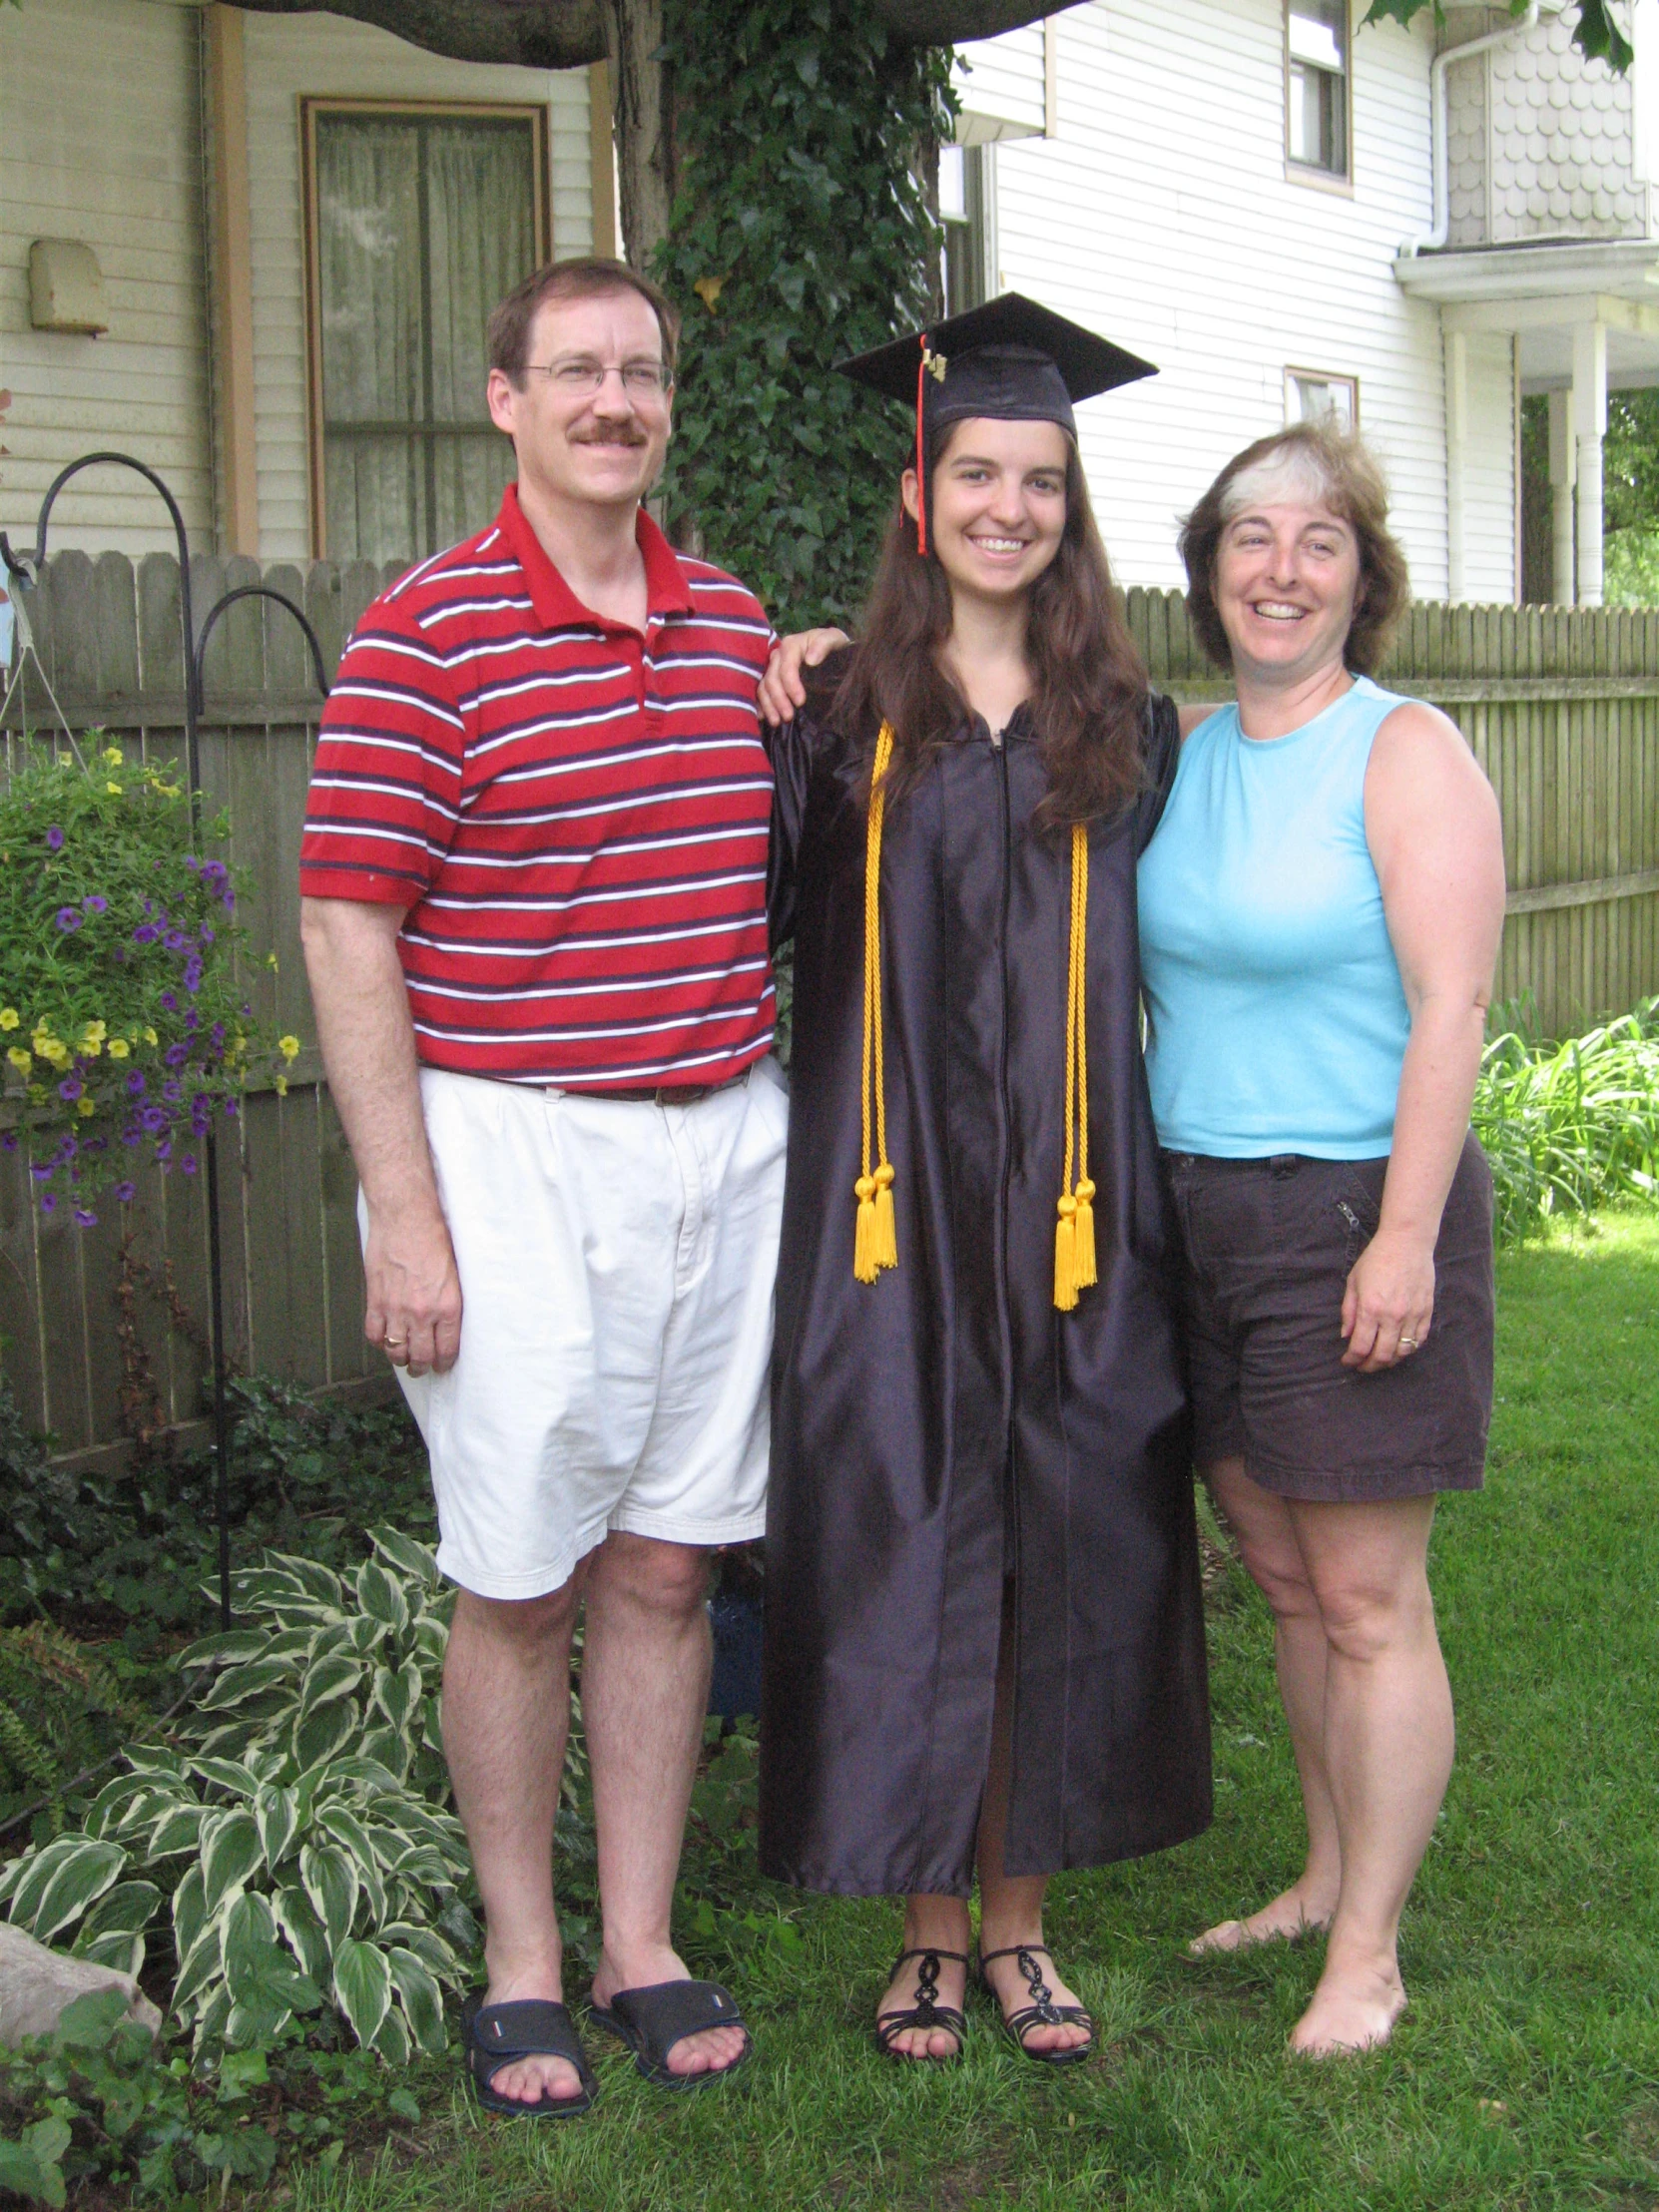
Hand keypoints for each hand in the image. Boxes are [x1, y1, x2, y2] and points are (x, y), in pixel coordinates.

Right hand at [364, 1203, 462, 1376]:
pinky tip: (384, 1339)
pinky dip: (378, 1342)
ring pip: (395, 1350)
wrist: (406, 1217)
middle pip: (420, 1356)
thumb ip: (450, 1301)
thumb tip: (447, 1323)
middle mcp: (422, 1313)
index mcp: (447, 1306)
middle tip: (422, 1368)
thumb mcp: (455, 1273)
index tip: (442, 1365)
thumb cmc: (434, 1238)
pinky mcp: (375, 1299)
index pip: (447, 1349)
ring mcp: (396, 1309)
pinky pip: (373, 1333)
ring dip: (400, 1358)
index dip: (444, 1362)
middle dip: (422, 1367)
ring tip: (403, 1358)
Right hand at [758, 627, 849, 725]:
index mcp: (791, 645)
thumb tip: (810, 660)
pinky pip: (761, 693)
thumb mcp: (834, 639)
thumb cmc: (834, 646)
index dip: (790, 684)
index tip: (800, 701)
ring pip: (764, 687)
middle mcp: (778, 656)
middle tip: (788, 717)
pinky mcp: (771, 680)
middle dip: (779, 699)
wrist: (832, 651)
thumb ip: (823, 644)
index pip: (786, 666)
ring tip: (776, 722)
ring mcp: (772, 669)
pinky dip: (761, 706)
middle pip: (772, 678)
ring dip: (769, 706)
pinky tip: (763, 718)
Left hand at [1340, 1227, 1434, 1371]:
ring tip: (1380, 1359)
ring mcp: (1413, 1315)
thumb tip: (1346, 1335)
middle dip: (1369, 1366)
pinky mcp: (1427, 1311)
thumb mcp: (1353, 1282)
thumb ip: (1349, 1311)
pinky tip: (1399, 1347)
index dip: (1352, 1359)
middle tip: (1362, 1366)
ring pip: (1403, 1352)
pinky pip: (1420, 1340)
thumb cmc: (1376, 1259)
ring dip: (1390, 1361)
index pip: (1361, 1347)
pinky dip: (1409, 1348)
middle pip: (1382, 1355)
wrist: (1406, 1242)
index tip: (1347, 1360)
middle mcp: (1393, 1316)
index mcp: (1371, 1308)